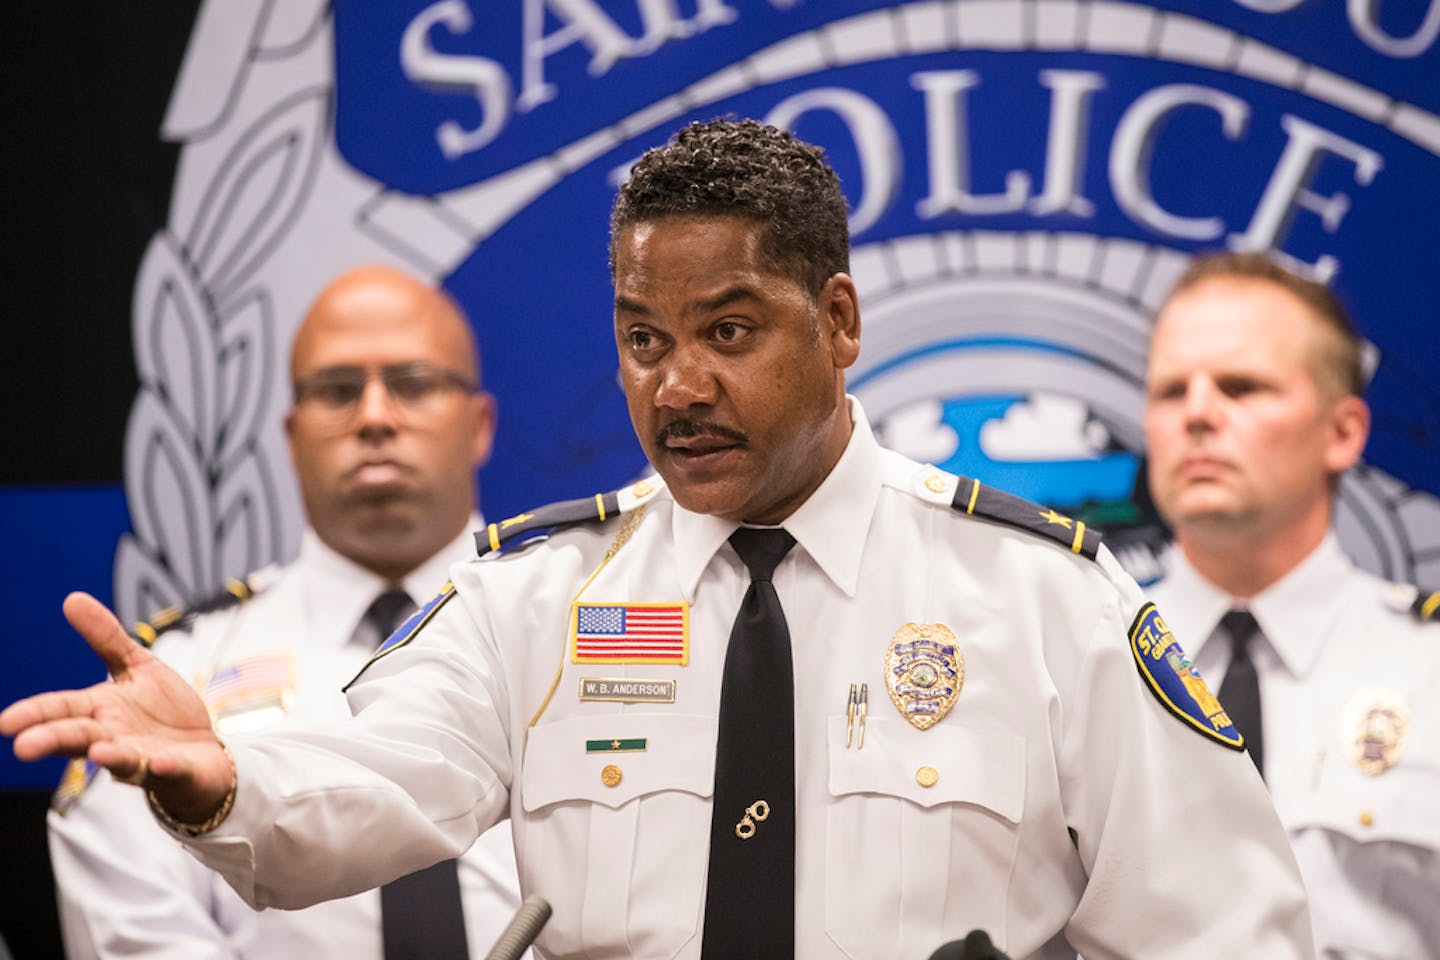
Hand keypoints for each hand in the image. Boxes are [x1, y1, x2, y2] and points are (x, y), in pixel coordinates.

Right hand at [0, 592, 234, 822]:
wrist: (205, 750)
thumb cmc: (163, 711)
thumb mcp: (137, 666)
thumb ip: (106, 638)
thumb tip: (72, 598)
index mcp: (101, 711)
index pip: (62, 710)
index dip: (36, 715)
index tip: (7, 722)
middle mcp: (114, 738)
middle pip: (80, 737)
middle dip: (54, 740)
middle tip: (24, 746)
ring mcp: (144, 757)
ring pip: (122, 758)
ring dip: (111, 756)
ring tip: (99, 751)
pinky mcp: (176, 770)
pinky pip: (169, 769)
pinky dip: (162, 767)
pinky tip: (158, 762)